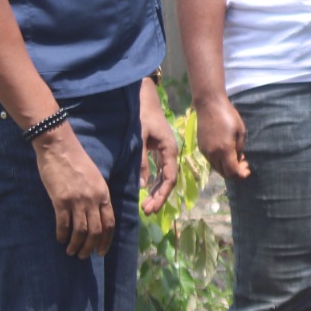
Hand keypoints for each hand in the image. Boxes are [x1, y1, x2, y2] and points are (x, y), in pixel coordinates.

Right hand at [33, 123, 114, 257]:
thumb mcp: (94, 176)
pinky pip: (64, 224)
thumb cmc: (76, 160)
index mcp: (103, 192)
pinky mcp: (61, 200)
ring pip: (81, 231)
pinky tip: (59, 239)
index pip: (110, 223)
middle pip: (96, 231)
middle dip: (90, 247)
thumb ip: (97, 194)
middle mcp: (93, 198)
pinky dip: (62, 235)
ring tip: (71, 252)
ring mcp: (78, 200)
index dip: (106, 240)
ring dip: (76, 245)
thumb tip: (95, 214)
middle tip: (83, 256)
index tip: (101, 251)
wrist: (59, 146)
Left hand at [139, 78, 179, 213]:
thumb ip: (141, 160)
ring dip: (156, 191)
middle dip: (159, 197)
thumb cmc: (144, 116)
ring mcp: (165, 152)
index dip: (161, 195)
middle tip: (146, 212)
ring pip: (164, 177)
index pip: (170, 178)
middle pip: (168, 181)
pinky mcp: (158, 150)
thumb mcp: (140, 138)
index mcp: (169, 150)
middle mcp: (170, 153)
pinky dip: (154, 182)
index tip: (151, 207)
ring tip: (146, 206)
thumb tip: (142, 185)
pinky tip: (146, 191)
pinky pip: (159, 170)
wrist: (145, 98)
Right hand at [194, 95, 249, 179]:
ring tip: (236, 158)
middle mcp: (213, 154)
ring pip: (217, 168)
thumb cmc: (228, 115)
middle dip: (235, 173)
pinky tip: (226, 153)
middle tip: (244, 164)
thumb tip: (238, 159)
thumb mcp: (240, 130)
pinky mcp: (201, 148)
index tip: (247, 170)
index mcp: (224, 149)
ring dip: (227, 168)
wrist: (209, 105)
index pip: (232, 172)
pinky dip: (219, 162)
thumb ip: (240, 148)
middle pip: (224, 173)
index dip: (241, 175)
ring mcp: (205, 152)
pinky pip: (211, 161)